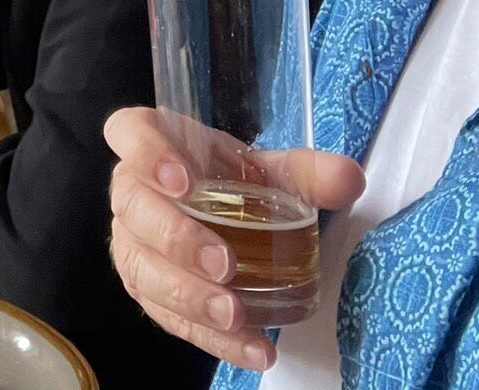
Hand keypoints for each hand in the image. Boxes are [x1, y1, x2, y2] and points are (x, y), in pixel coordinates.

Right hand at [105, 106, 363, 370]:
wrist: (222, 215)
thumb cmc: (234, 182)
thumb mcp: (271, 171)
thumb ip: (307, 173)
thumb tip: (348, 179)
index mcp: (153, 141)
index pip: (130, 133)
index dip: (147, 154)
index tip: (183, 181)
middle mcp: (132, 189)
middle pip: (134, 208)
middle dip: (176, 239)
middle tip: (224, 264)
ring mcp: (132, 241)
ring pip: (141, 267)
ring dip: (186, 295)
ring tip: (234, 315)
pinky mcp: (146, 288)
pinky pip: (166, 314)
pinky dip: (209, 336)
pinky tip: (250, 346)